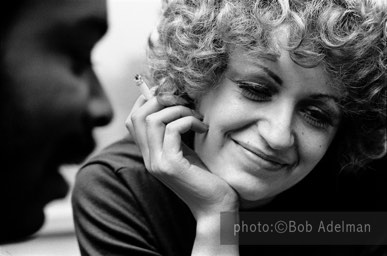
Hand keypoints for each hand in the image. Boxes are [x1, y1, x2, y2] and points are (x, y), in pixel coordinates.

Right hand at [125, 94, 237, 219]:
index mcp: (149, 153)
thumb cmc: (205, 177)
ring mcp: (156, 163)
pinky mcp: (170, 166)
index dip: (148, 100)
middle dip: (161, 100)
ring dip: (178, 110)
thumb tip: (177, 104)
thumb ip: (176, 133)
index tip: (171, 93)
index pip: (133, 119)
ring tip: (196, 117)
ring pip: (152, 119)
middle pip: (137, 116)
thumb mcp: (186, 151)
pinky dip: (188, 121)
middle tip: (184, 101)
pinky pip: (171, 130)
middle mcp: (148, 158)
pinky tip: (203, 128)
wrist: (215, 208)